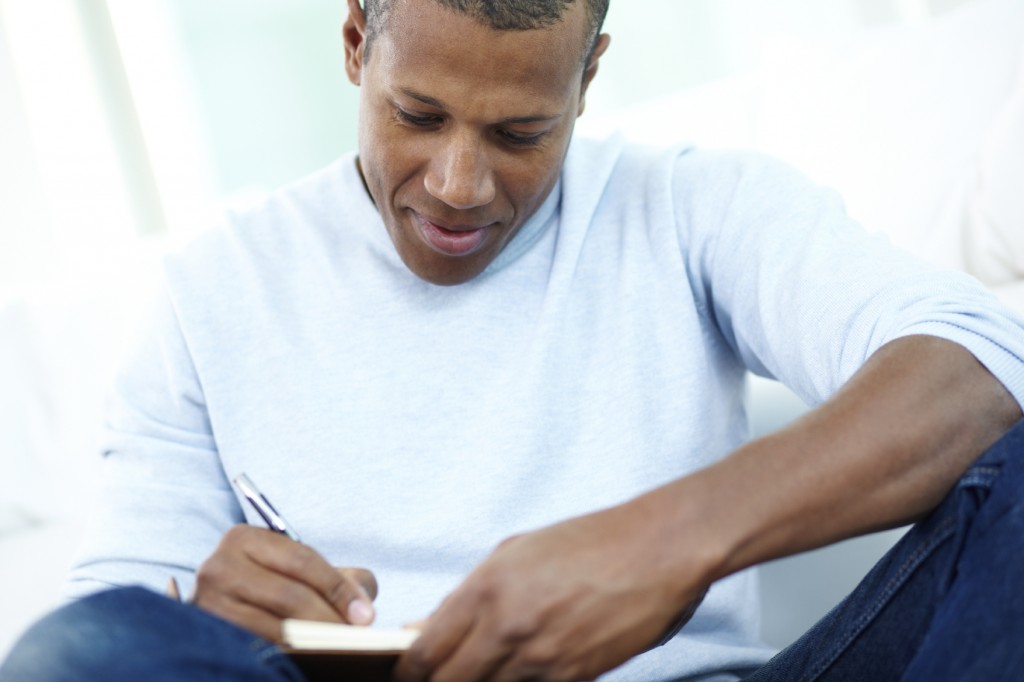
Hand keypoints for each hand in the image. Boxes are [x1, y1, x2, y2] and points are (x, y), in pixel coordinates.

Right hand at [192, 525, 377, 641]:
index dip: (338, 588)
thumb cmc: (274, 584)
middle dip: (329, 618)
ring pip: (273, 628)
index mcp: (244, 538)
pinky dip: (287, 654)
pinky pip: (256, 649)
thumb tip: (363, 607)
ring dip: (311, 642)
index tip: (365, 615)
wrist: (228, 603)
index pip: (302, 561)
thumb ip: (339, 577)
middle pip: (288, 595)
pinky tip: (310, 659)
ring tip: (339, 650)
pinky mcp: (209, 635)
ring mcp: (208, 604)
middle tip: (356, 637)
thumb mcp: (300, 568)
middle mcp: (218, 567)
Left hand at [394, 500, 707, 681]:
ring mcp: (542, 659)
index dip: (410, 673)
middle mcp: (507, 628)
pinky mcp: (575, 678)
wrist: (659, 549)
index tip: (410, 675)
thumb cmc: (588, 542)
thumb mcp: (516, 552)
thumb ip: (469, 596)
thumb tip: (425, 632)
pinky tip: (526, 671)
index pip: (423, 654)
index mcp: (486, 589)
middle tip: (446, 677)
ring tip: (494, 667)